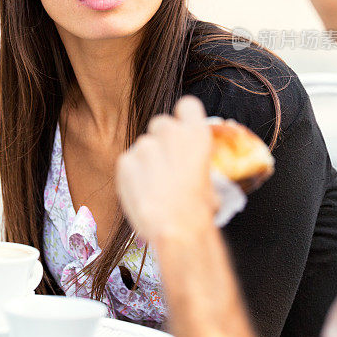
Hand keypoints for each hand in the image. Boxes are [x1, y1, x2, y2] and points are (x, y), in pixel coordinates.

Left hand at [116, 96, 217, 242]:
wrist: (176, 231)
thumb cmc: (198, 211)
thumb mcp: (210, 180)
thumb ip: (197, 162)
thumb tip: (192, 166)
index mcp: (196, 135)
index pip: (187, 105)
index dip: (184, 117)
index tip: (182, 131)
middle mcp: (170, 133)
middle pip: (161, 123)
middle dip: (162, 140)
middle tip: (166, 165)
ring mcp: (145, 146)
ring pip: (143, 145)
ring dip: (147, 160)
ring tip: (154, 186)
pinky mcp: (125, 161)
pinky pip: (128, 161)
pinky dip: (133, 174)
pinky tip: (142, 192)